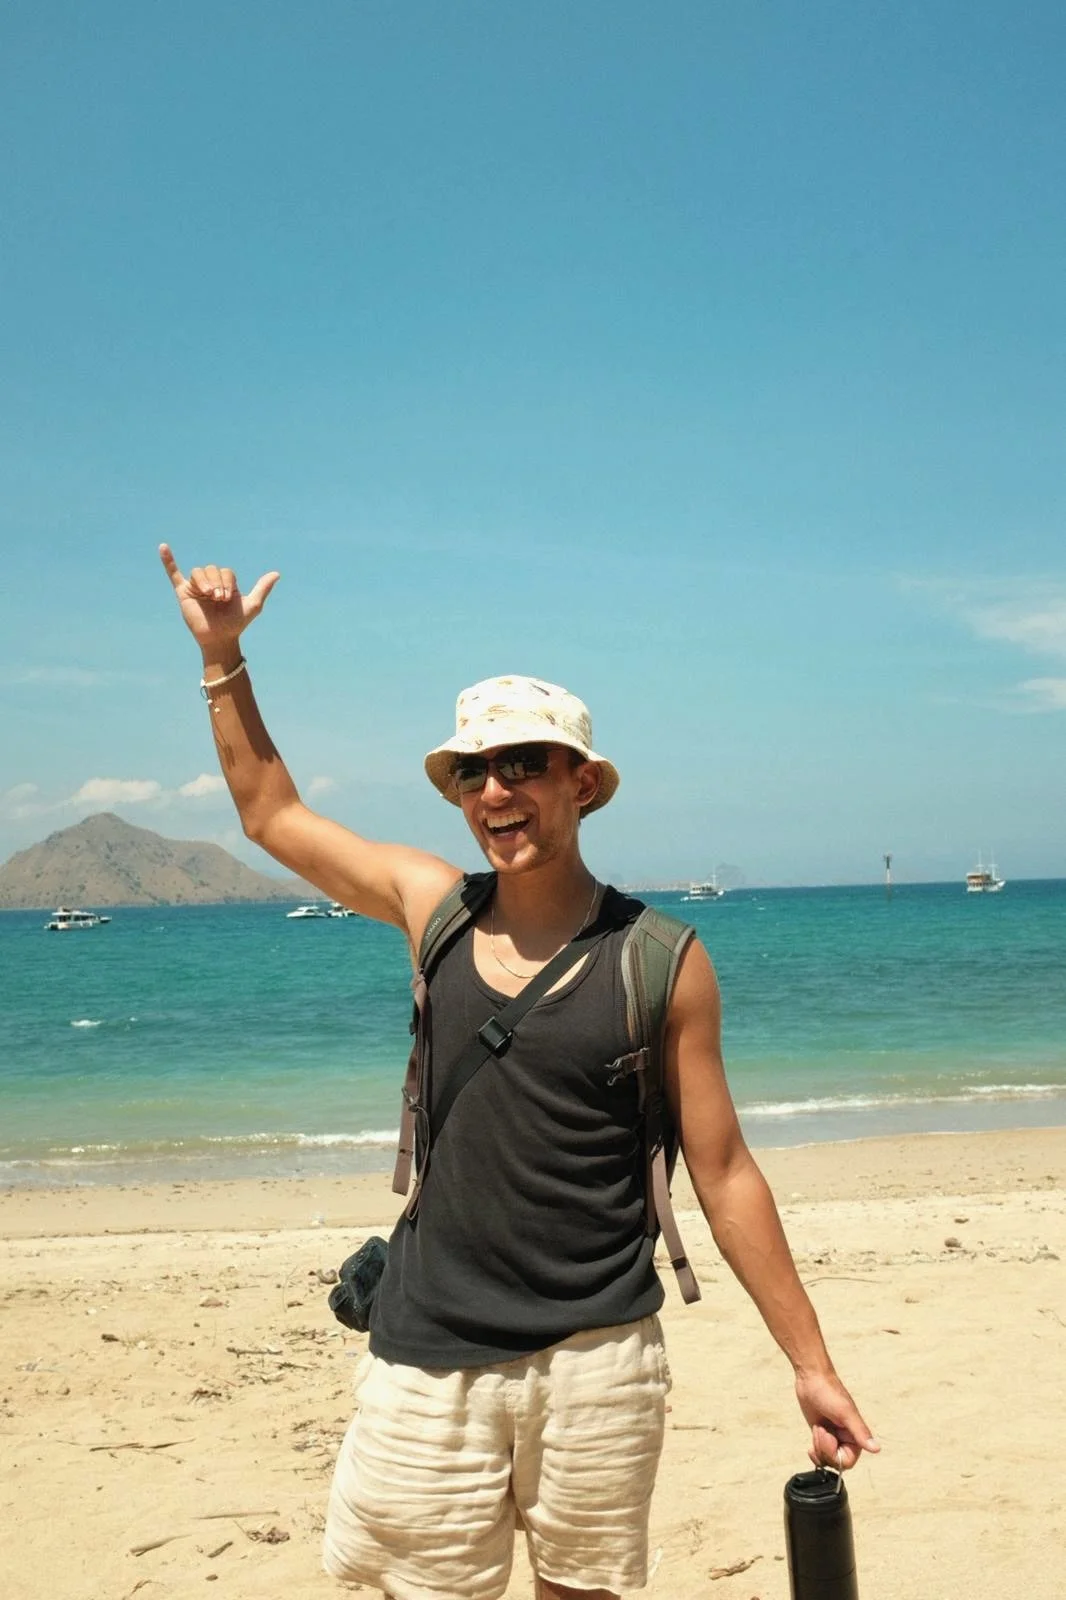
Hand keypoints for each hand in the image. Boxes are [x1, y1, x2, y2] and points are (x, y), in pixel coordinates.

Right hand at [159, 544, 279, 653]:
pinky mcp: (183, 592)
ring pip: (198, 572)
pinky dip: (168, 560)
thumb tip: (277, 573)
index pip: (225, 571)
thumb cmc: (236, 624)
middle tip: (218, 599)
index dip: (227, 582)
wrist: (220, 639)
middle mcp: (211, 583)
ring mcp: (196, 587)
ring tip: (209, 596)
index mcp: (226, 583)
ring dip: (204, 581)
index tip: (227, 599)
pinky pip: (174, 574)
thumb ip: (262, 589)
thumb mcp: (252, 605)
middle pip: (211, 569)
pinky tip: (163, 547)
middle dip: (216, 582)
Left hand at [795, 1370, 879, 1471]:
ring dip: (818, 1445)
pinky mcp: (823, 1434)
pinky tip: (813, 1438)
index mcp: (856, 1434)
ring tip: (819, 1427)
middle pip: (835, 1462)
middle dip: (824, 1448)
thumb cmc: (829, 1391)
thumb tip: (876, 1449)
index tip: (828, 1437)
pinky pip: (820, 1452)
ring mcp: (834, 1437)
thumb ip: (860, 1432)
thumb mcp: (845, 1412)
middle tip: (821, 1431)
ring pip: (826, 1458)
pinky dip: (814, 1449)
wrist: (811, 1378)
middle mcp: (846, 1438)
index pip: (847, 1462)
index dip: (834, 1454)